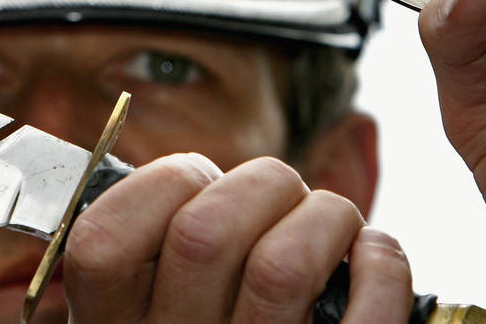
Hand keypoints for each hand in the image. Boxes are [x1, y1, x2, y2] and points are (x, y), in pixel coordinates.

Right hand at [63, 154, 412, 322]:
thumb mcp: (142, 309)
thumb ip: (151, 251)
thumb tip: (192, 176)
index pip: (104, 240)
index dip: (166, 183)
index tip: (199, 186)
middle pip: (203, 233)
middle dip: (262, 184)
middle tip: (280, 196)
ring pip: (283, 265)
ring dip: (325, 216)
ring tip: (328, 225)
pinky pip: (367, 316)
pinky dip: (381, 266)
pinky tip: (370, 256)